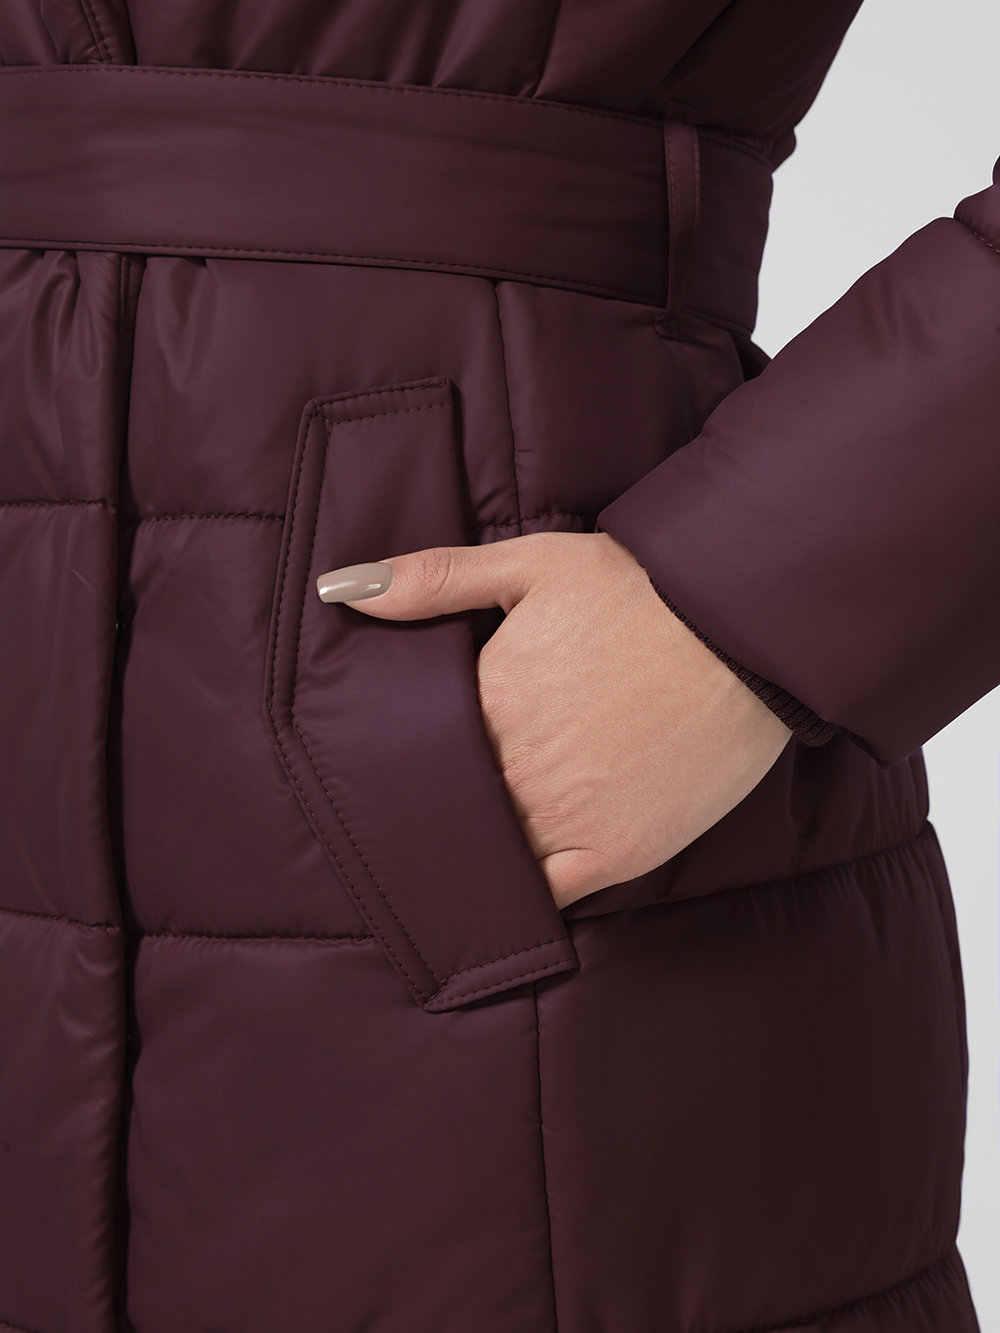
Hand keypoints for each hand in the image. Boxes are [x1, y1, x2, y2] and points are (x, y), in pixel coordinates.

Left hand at [341, 532, 790, 907]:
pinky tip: (502, 892)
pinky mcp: (614, 855)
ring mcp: (564, 819)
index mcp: (487, 702)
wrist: (744, 631)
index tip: (391, 770)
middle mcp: (516, 769)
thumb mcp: (532, 564)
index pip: (414, 756)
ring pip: (487, 860)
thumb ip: (434, 579)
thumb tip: (342, 589)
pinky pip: (544, 897)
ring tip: (453, 860)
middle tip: (414, 821)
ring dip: (469, 858)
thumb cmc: (641, 591)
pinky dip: (518, 897)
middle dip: (431, 814)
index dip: (401, 765)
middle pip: (447, 812)